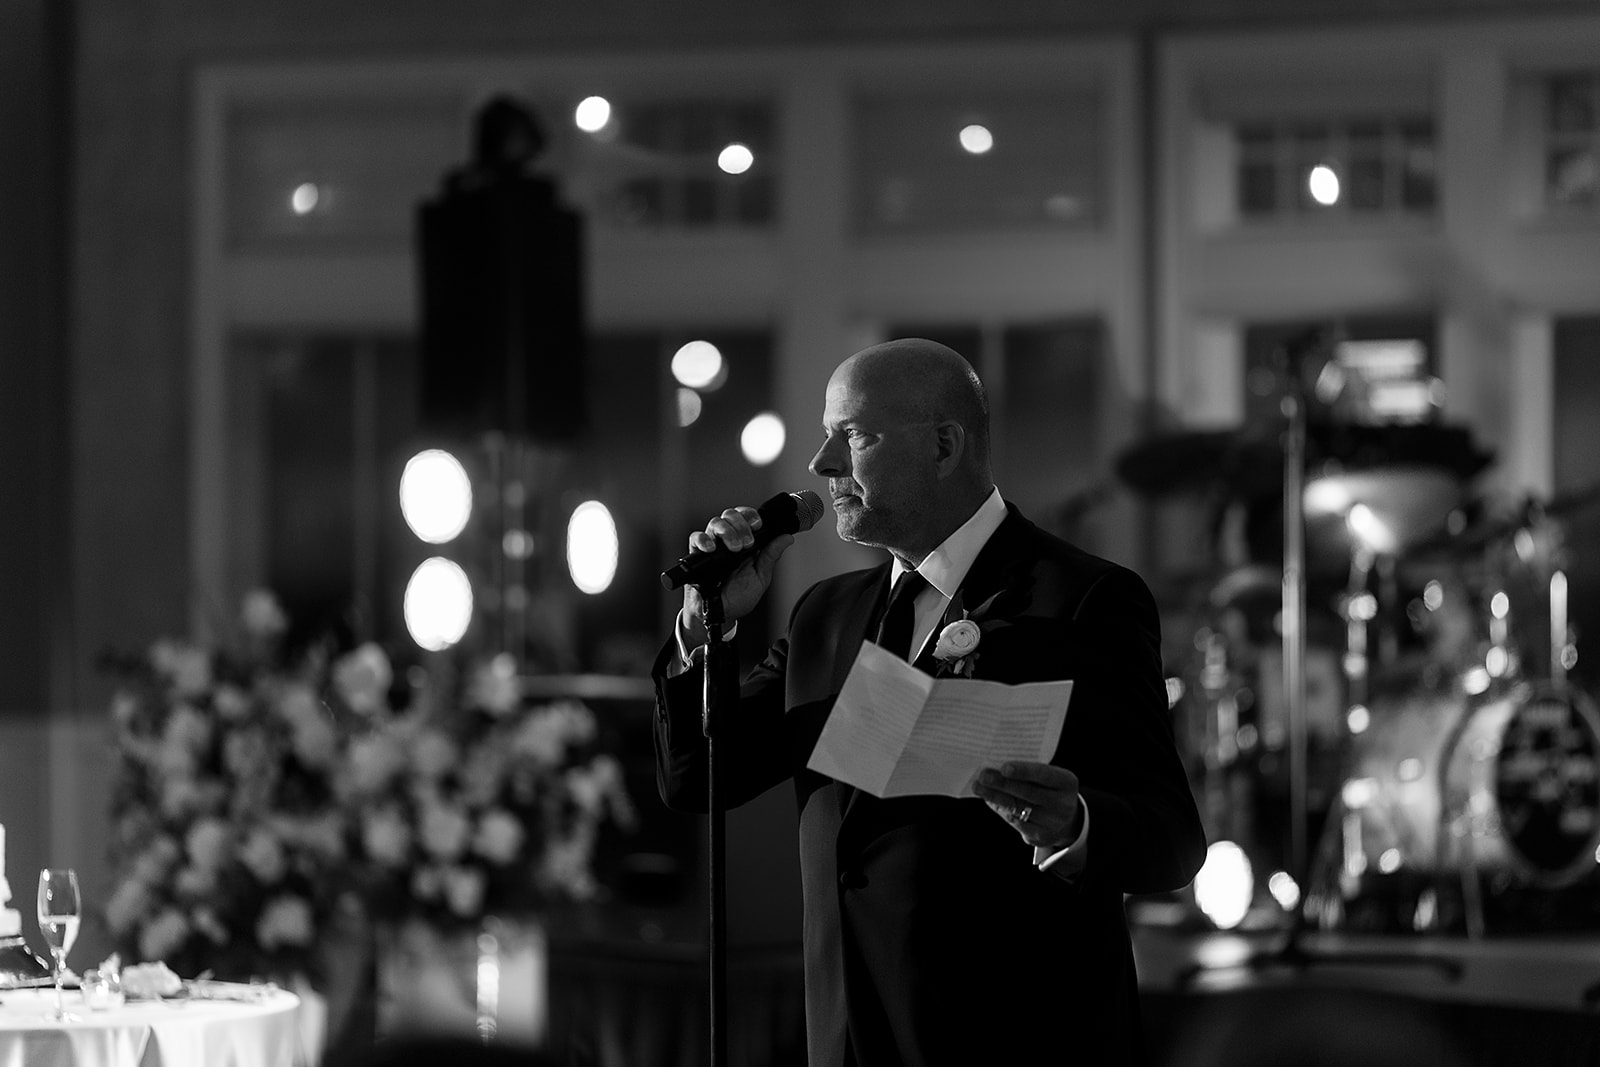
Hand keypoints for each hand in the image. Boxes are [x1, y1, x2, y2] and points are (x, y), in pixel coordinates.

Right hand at [680, 506, 794, 639]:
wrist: (719, 614)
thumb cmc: (738, 597)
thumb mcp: (760, 577)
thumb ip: (771, 556)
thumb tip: (787, 538)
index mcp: (744, 542)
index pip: (746, 517)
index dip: (751, 515)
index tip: (758, 525)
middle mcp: (727, 540)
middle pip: (730, 515)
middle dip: (741, 525)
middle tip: (747, 543)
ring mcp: (712, 546)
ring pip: (715, 523)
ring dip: (727, 532)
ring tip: (734, 548)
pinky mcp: (696, 555)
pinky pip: (696, 538)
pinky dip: (704, 540)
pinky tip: (712, 549)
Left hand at [974, 762, 1081, 849]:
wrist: (1065, 820)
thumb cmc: (1049, 790)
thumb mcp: (1048, 778)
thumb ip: (1029, 772)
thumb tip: (997, 767)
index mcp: (1066, 783)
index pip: (1044, 775)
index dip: (1024, 771)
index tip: (1004, 767)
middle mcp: (1063, 804)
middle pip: (1028, 793)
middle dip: (1002, 783)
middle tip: (983, 776)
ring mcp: (1053, 823)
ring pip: (1019, 808)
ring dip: (995, 797)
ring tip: (979, 787)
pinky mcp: (1040, 836)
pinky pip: (1017, 822)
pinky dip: (1001, 810)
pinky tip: (990, 801)